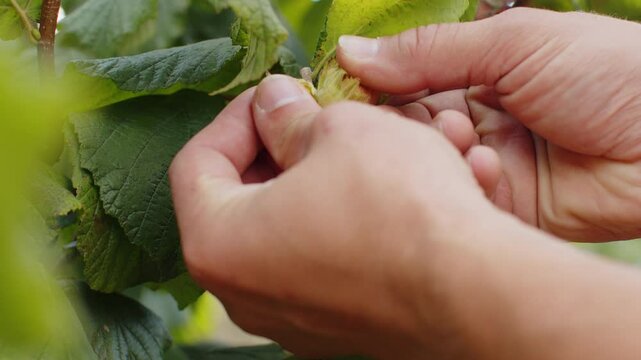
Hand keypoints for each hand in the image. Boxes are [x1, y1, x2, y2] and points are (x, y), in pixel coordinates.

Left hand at [170, 75, 508, 357]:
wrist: (476, 294)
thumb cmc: (399, 209)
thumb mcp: (341, 131)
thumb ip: (291, 116)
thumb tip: (275, 105)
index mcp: (219, 244)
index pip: (198, 164)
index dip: (237, 117)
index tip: (276, 96)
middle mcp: (246, 294)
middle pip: (244, 201)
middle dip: (283, 149)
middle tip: (316, 117)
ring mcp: (292, 319)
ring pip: (294, 230)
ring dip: (326, 181)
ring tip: (368, 147)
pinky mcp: (339, 330)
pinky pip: (330, 260)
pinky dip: (351, 221)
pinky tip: (392, 192)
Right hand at [337, 8, 640, 241]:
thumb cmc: (613, 71)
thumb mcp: (516, 42)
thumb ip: (429, 52)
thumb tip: (350, 53)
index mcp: (476, 73)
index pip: (403, 83)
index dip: (373, 90)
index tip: (342, 98)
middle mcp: (475, 119)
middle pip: (407, 129)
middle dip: (403, 126)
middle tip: (410, 120)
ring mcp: (489, 165)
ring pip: (428, 167)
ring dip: (437, 154)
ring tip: (463, 138)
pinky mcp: (505, 207)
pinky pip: (463, 200)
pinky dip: (467, 185)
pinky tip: (488, 169)